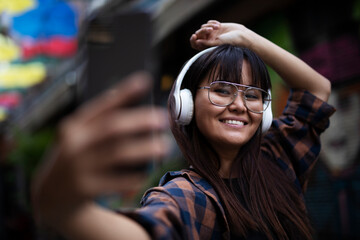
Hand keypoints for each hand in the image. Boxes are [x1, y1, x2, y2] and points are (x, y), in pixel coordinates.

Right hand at [31, 72, 170, 227]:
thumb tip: (127, 96)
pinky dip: (133, 176)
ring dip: (144, 149)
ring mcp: (78, 166)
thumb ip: (98, 121)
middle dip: (140, 121)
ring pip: (118, 153)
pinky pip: (116, 181)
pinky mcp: (84, 188)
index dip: (124, 93)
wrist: (51, 195)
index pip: (102, 106)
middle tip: (162, 119)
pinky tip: (146, 173)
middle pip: (112, 127)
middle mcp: (74, 143)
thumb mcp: (77, 137)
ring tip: (164, 147)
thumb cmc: (74, 158)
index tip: (145, 81)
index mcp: (74, 126)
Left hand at [190, 20, 253, 50]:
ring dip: (209, 25)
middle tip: (211, 30)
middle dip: (203, 31)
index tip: (194, 36)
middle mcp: (209, 40)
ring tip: (218, 27)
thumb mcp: (217, 43)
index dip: (193, 40)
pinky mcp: (216, 26)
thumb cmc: (230, 42)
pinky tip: (219, 25)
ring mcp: (212, 33)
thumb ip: (207, 43)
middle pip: (199, 34)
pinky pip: (209, 22)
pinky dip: (212, 22)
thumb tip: (197, 42)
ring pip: (203, 27)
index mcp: (207, 46)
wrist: (241, 35)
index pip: (195, 44)